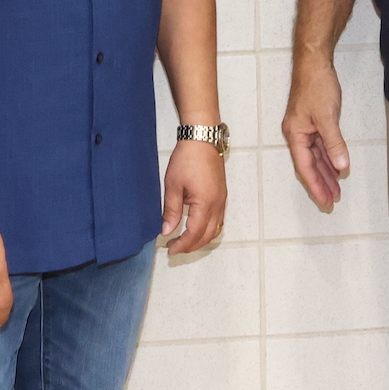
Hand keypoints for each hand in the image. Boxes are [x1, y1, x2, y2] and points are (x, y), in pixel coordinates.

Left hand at [162, 138, 229, 253]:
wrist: (202, 139)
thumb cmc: (186, 159)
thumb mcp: (173, 185)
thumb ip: (171, 211)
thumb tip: (166, 231)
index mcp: (205, 203)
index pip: (195, 233)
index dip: (182, 245)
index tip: (170, 250)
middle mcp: (218, 205)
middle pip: (208, 235)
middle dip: (192, 246)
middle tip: (174, 247)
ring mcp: (222, 200)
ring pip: (216, 229)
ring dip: (201, 239)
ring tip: (184, 240)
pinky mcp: (222, 195)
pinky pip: (218, 220)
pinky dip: (208, 229)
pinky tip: (195, 227)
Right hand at [281, 56, 349, 211]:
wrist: (315, 63)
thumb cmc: (316, 86)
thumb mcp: (327, 117)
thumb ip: (334, 143)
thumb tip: (341, 166)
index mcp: (295, 135)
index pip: (305, 167)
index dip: (316, 185)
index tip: (326, 201)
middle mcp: (298, 134)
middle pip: (309, 165)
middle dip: (321, 183)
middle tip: (332, 201)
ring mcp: (305, 128)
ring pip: (316, 157)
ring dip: (326, 172)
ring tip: (336, 190)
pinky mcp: (314, 122)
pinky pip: (321, 146)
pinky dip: (329, 157)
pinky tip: (336, 167)